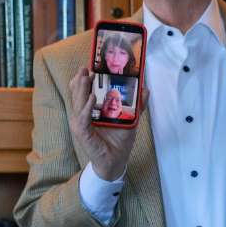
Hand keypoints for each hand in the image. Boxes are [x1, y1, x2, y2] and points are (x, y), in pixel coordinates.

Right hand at [67, 66, 142, 180]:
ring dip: (82, 89)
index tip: (91, 65)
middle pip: (79, 94)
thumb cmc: (119, 140)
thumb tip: (146, 89)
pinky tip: (92, 98)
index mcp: (92, 110)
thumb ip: (138, 104)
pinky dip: (87, 108)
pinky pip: (83, 118)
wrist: (116, 161)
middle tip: (86, 68)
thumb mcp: (131, 119)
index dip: (85, 79)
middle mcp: (84, 115)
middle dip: (82, 80)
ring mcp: (81, 123)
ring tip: (86, 76)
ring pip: (79, 102)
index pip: (84, 91)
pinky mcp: (83, 133)